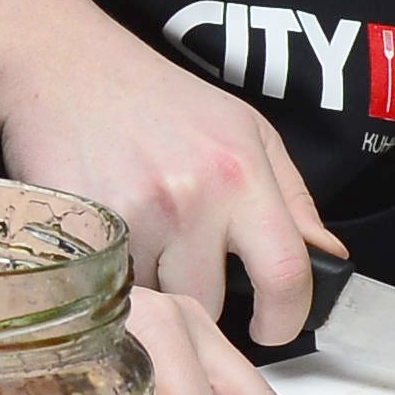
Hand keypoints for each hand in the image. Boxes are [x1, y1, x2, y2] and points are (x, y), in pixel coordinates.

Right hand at [0, 6, 351, 347]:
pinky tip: (109, 244)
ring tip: (140, 242)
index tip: (272, 328)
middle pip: (210, 304)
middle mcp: (191, 196)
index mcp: (241, 172)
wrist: (68, 66)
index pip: (286, 273)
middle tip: (180, 262)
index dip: (285, 318)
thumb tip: (326, 259)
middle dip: (200, 297)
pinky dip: (114, 281)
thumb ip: (293, 199)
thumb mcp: (246, 131)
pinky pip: (110, 290)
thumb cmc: (160, 100)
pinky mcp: (81, 228)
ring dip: (153, 289)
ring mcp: (133, 214)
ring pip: (157, 304)